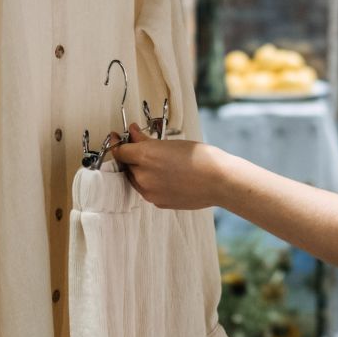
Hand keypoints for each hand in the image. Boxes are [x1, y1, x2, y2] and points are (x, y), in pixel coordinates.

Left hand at [109, 124, 230, 209]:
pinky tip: (167, 175)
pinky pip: (147, 190)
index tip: (118, 137)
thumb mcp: (171, 143)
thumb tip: (132, 133)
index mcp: (145, 156)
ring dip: (141, 170)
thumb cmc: (201, 158)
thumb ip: (146, 140)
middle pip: (127, 165)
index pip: (120, 151)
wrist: (219, 181)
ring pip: (136, 179)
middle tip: (142, 146)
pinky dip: (152, 182)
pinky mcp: (158, 203)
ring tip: (159, 162)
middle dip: (132, 156)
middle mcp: (143, 176)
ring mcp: (150, 192)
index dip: (118, 143)